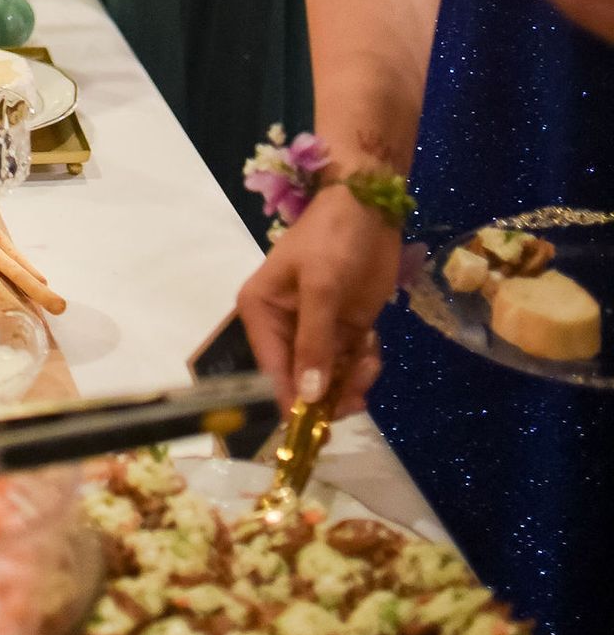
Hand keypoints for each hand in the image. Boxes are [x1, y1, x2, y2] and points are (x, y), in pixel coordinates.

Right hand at [237, 185, 399, 415]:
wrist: (371, 206)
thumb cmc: (334, 237)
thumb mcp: (321, 286)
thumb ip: (314, 342)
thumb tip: (307, 397)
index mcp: (261, 312)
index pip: (270, 370)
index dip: (291, 401)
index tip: (315, 428)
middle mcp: (283, 327)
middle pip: (300, 381)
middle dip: (328, 393)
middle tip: (358, 394)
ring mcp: (317, 330)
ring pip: (328, 379)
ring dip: (350, 381)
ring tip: (369, 363)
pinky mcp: (345, 329)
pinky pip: (350, 365)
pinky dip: (363, 367)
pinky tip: (372, 349)